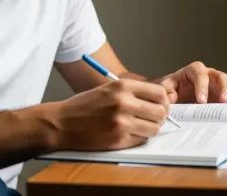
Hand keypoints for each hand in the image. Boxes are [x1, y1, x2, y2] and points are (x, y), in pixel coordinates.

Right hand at [52, 79, 169, 150]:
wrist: (62, 122)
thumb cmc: (84, 106)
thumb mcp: (108, 89)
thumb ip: (133, 93)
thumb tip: (160, 102)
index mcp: (123, 86)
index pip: (159, 93)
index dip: (163, 101)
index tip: (160, 106)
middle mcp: (124, 102)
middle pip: (161, 112)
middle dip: (160, 117)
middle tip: (152, 119)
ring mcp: (122, 122)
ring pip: (154, 128)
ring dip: (149, 129)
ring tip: (138, 127)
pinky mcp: (118, 139)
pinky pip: (141, 140)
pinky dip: (138, 139)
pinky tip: (126, 134)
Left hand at [157, 61, 226, 103]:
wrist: (178, 97)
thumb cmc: (174, 89)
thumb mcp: (167, 87)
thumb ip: (167, 90)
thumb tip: (170, 98)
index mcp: (194, 71)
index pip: (200, 73)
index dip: (202, 85)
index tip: (201, 100)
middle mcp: (209, 75)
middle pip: (220, 76)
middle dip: (223, 89)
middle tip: (223, 102)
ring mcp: (218, 84)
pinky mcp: (224, 94)